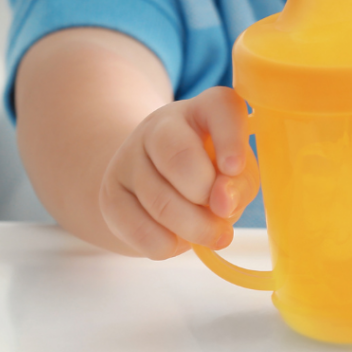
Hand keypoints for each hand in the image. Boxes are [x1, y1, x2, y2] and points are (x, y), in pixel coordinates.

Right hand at [99, 86, 258, 259]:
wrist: (158, 183)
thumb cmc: (211, 173)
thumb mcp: (238, 172)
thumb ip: (240, 184)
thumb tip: (223, 204)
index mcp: (203, 108)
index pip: (219, 106)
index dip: (230, 138)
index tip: (235, 168)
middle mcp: (161, 125)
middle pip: (179, 158)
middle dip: (206, 195)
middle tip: (222, 214)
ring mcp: (129, 157)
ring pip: (159, 202)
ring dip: (193, 229)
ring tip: (208, 233)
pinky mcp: (111, 195)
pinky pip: (139, 230)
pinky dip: (167, 245)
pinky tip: (177, 238)